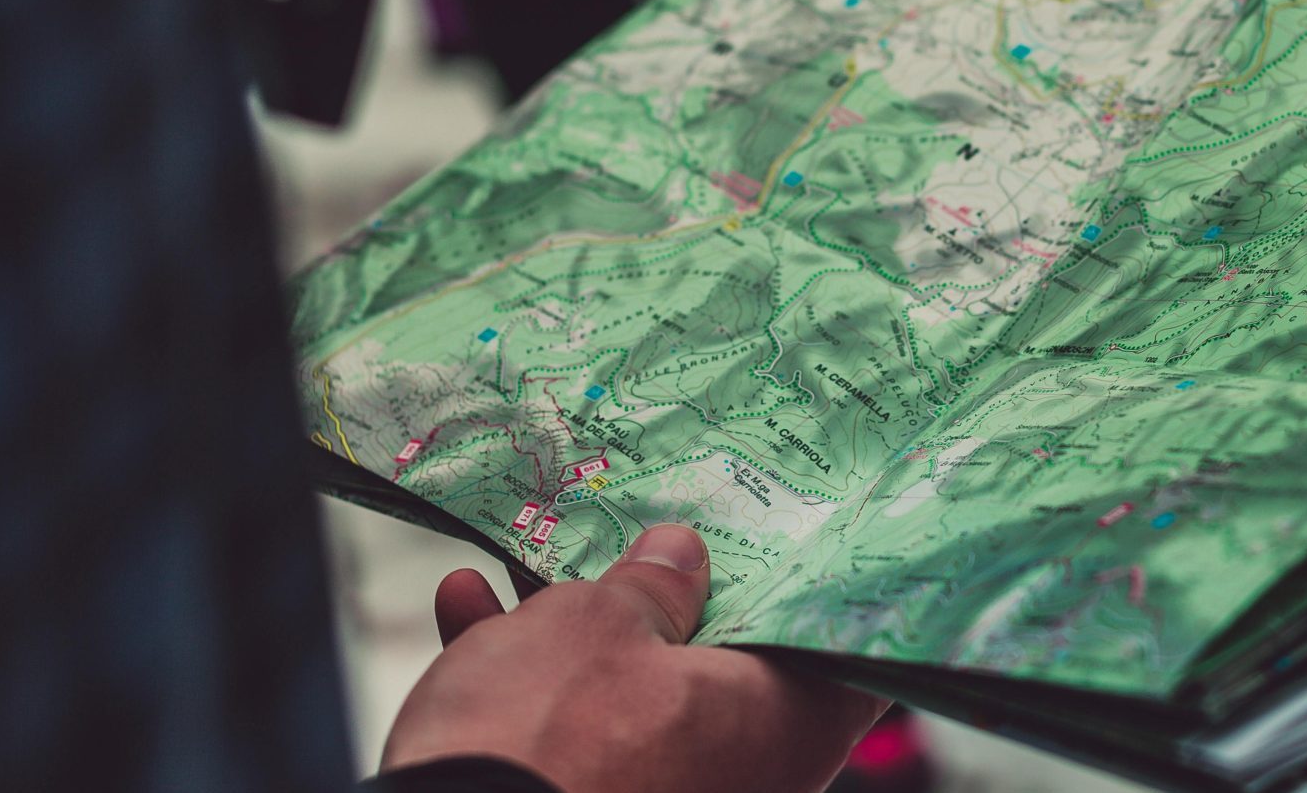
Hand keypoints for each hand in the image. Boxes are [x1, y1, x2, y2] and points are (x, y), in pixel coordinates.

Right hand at [382, 525, 889, 792]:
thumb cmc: (549, 738)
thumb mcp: (596, 624)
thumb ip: (649, 585)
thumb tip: (679, 557)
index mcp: (784, 726)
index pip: (837, 650)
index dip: (811, 588)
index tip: (787, 537)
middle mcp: (746, 781)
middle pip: (722, 670)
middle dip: (669, 604)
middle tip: (645, 543)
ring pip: (635, 704)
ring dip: (574, 634)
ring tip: (525, 570)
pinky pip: (579, 744)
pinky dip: (531, 688)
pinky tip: (468, 612)